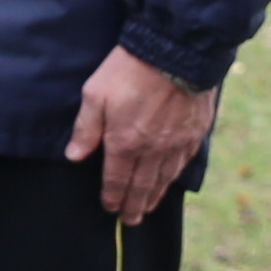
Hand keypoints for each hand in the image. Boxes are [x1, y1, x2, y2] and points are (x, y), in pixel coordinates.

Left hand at [63, 46, 214, 222]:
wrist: (176, 51)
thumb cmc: (130, 70)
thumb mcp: (96, 94)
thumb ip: (86, 128)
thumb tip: (75, 156)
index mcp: (124, 143)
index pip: (116, 180)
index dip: (112, 197)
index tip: (110, 208)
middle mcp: (152, 150)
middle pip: (141, 186)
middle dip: (134, 205)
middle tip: (131, 220)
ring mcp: (176, 143)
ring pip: (164, 179)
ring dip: (154, 196)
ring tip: (148, 208)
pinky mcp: (195, 132)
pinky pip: (183, 163)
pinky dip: (174, 176)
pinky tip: (170, 180)